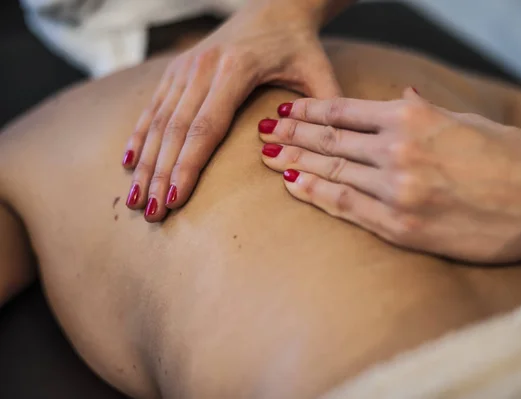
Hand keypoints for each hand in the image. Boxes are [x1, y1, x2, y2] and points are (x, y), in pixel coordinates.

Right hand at [122, 0, 341, 221]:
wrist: (273, 5)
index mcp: (236, 70)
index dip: (188, 166)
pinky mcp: (176, 68)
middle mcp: (202, 67)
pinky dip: (139, 135)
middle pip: (175, 130)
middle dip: (161, 175)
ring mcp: (184, 67)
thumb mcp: (318, 71)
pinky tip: (129, 162)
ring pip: (158, 122)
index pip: (205, 127)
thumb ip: (326, 108)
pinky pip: (152, 106)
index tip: (175, 199)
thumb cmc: (297, 43)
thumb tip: (333, 149)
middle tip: (150, 212)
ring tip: (134, 198)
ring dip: (145, 163)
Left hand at [259, 87, 520, 262]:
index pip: (344, 112)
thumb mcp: (464, 120)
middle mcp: (397, 150)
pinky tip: (293, 185)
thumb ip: (424, 111)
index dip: (310, 112)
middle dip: (292, 136)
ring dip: (295, 162)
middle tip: (263, 133)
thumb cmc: (510, 156)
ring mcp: (397, 190)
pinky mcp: (402, 227)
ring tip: (267, 157)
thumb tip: (402, 98)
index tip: (287, 112)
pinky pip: (346, 207)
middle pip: (330, 141)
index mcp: (412, 118)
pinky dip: (316, 194)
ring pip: (331, 172)